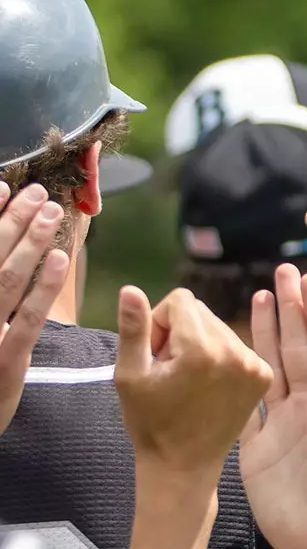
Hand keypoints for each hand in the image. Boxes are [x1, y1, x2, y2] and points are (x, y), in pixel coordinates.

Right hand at [0, 183, 70, 434]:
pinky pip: (25, 319)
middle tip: (38, 192)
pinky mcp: (2, 363)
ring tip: (50, 211)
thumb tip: (14, 258)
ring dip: (28, 242)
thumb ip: (3, 299)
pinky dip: (43, 287)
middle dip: (11, 221)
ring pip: (3, 279)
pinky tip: (60, 260)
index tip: (1, 186)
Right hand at [116, 287, 272, 480]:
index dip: (159, 321)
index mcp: (203, 350)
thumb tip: (130, 288)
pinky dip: (220, 356)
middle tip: (170, 369)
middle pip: (201, 312)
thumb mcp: (130, 374)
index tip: (155, 353)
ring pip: (220, 327)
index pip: (181, 300)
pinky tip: (207, 385)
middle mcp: (236, 352)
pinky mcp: (265, 375)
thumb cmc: (150, 422)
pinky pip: (237, 346)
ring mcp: (255, 364)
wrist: (185, 465)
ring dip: (199, 343)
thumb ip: (134, 328)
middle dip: (180, 331)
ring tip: (188, 379)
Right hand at [241, 264, 306, 548]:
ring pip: (273, 367)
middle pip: (300, 348)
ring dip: (267, 331)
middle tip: (285, 269)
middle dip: (292, 309)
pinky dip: (238, 375)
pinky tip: (230, 349)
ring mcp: (284, 425)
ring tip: (261, 292)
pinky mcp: (258, 446)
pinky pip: (246, 403)